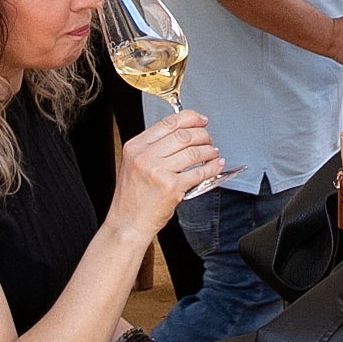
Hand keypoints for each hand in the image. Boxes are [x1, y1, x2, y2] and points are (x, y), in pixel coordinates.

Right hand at [111, 109, 224, 229]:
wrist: (127, 223)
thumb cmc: (131, 198)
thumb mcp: (133, 164)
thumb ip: (152, 148)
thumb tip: (181, 133)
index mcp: (135, 147)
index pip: (167, 123)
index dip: (189, 118)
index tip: (200, 119)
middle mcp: (145, 157)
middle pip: (183, 135)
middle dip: (202, 135)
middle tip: (208, 138)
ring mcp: (158, 171)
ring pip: (193, 152)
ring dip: (208, 151)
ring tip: (212, 153)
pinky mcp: (171, 187)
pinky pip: (199, 172)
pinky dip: (212, 168)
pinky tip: (215, 166)